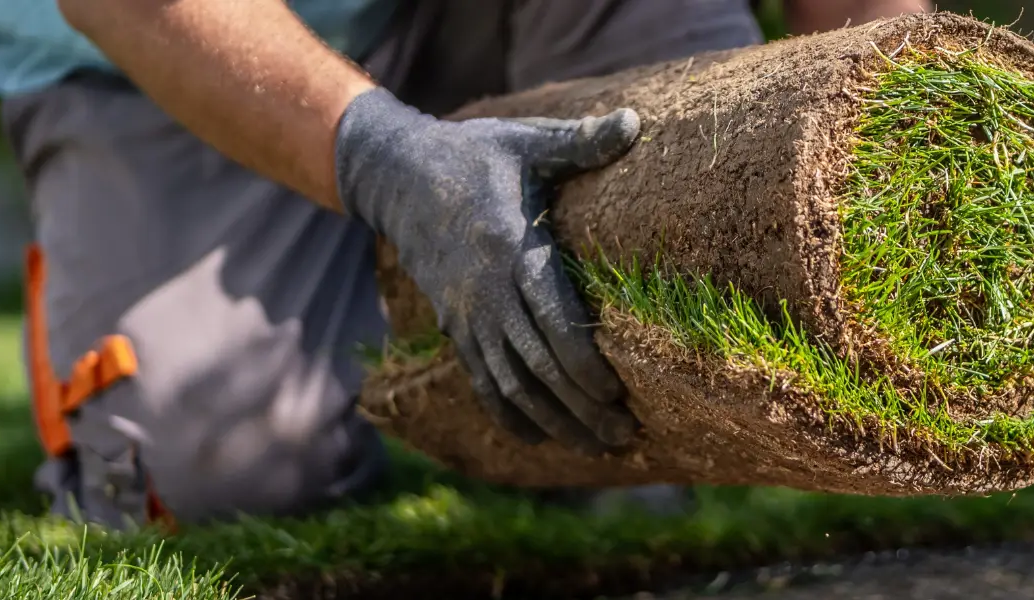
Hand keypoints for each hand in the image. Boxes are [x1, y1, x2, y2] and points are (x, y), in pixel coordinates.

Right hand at [334, 88, 639, 454]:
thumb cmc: (475, 157)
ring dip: (554, 421)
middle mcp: (486, 293)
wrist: (398, 177)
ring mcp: (467, 315)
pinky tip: (541, 439)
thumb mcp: (526, 141)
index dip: (583, 363)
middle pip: (536, 366)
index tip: (616, 392)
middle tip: (625, 434)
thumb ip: (580, 143)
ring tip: (598, 445)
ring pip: (510, 385)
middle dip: (580, 407)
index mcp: (510, 250)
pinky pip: (481, 383)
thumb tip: (635, 123)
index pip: (552, 320)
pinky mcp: (455, 327)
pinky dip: (510, 416)